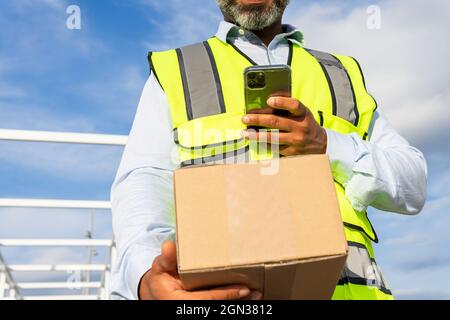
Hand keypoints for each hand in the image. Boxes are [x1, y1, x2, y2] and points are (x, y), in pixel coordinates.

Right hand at [139, 240, 261, 299]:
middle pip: (218, 305)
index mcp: (180, 301)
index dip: (226, 295)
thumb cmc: (162, 278)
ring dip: (241, 303)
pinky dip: (234, 301)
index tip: (243, 289)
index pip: (207, 299)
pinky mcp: (203, 305)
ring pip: (221, 306)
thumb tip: (169, 246)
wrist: (159, 292)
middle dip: (239, 301)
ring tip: (258, 295)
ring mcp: (198, 307)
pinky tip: (249, 296)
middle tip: (258, 293)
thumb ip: (166, 259)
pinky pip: (220, 304)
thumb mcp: (160, 268)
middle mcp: (191, 307)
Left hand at [241, 97, 327, 155]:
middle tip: (245, 118)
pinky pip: (274, 148)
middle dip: (257, 119)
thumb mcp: (303, 114)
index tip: (268, 100)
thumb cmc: (306, 125)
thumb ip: (289, 108)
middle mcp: (300, 127)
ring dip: (256, 135)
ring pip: (272, 138)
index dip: (281, 102)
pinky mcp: (292, 152)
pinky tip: (254, 141)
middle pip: (276, 122)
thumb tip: (268, 101)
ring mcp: (296, 141)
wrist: (321, 145)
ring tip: (245, 133)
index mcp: (303, 114)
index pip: (294, 105)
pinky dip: (262, 144)